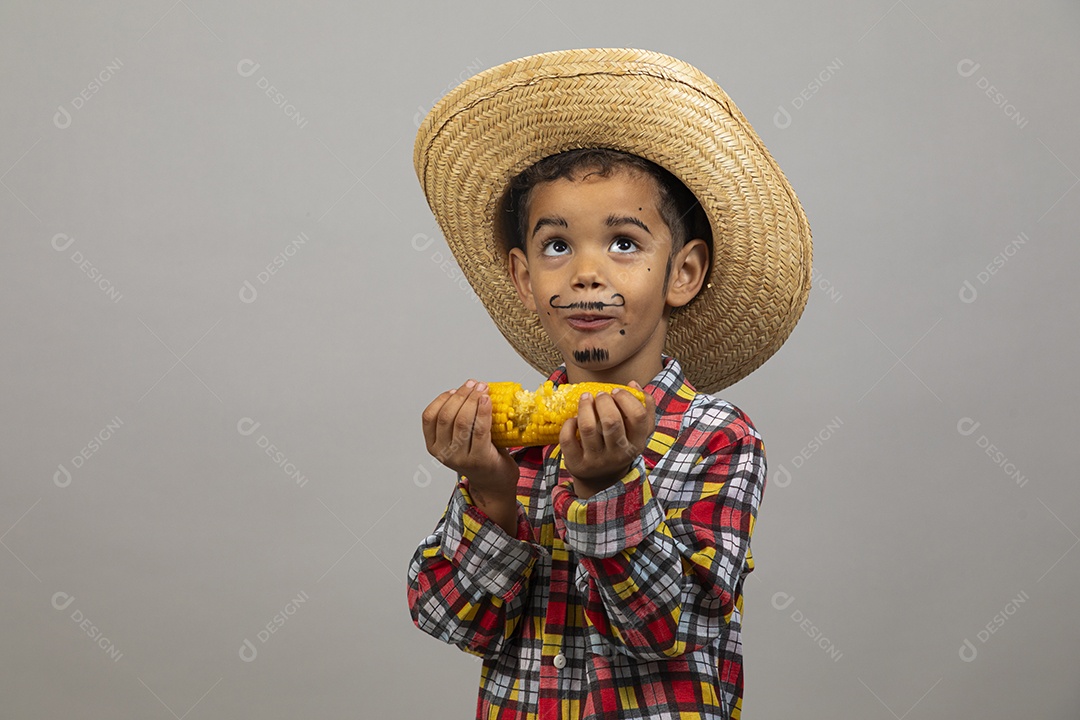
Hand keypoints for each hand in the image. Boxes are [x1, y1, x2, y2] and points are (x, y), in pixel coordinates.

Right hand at [421, 380, 518, 507]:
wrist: (494, 483)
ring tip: (482, 388)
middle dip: (461, 395)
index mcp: (434, 446)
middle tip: (474, 384)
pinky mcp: (479, 458)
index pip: (429, 417)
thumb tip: (469, 388)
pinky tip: (487, 399)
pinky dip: (483, 410)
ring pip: (462, 421)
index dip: (442, 399)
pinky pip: (480, 429)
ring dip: (472, 399)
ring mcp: (460, 457)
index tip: (456, 389)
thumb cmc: (479, 456)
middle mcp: (444, 453)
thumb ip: (458, 419)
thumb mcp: (460, 439)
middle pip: (447, 416)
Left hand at [559, 381, 655, 497]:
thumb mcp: (637, 432)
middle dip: (603, 401)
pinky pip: (568, 438)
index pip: (638, 417)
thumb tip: (633, 384)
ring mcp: (596, 460)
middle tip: (599, 395)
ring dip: (584, 407)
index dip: (626, 398)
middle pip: (612, 421)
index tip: (616, 391)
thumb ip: (643, 408)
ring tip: (586, 399)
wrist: (602, 480)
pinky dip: (568, 424)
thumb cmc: (620, 446)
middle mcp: (618, 454)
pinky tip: (573, 420)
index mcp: (637, 444)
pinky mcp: (577, 463)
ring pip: (588, 428)